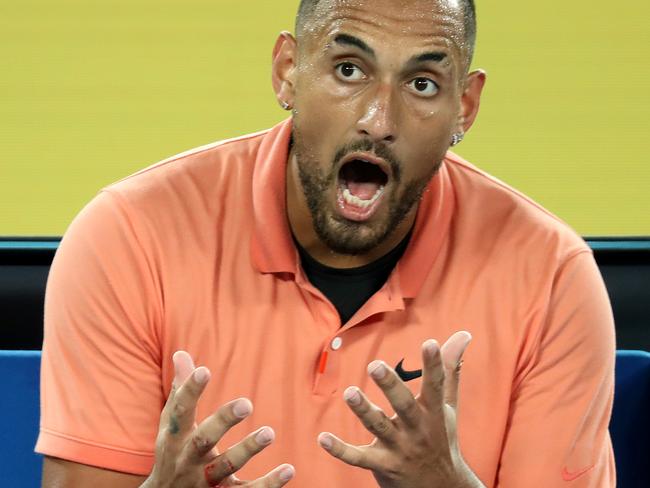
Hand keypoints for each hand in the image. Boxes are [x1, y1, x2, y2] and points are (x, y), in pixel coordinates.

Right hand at [142, 351, 294, 487]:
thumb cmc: (173, 453)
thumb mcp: (171, 426)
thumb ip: (180, 391)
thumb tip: (182, 353)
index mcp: (175, 437)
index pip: (180, 411)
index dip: (190, 391)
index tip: (204, 370)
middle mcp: (188, 459)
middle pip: (203, 440)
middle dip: (222, 422)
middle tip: (246, 403)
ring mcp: (205, 481)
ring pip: (225, 467)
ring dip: (247, 450)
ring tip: (269, 432)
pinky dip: (268, 484)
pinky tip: (289, 470)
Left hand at [318, 332, 483, 487]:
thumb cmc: (441, 439)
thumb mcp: (448, 406)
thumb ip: (450, 370)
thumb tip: (463, 333)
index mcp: (433, 412)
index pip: (435, 384)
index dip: (434, 364)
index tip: (430, 344)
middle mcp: (417, 429)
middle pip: (404, 405)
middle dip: (390, 385)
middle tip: (374, 365)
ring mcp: (400, 448)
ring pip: (379, 427)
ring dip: (364, 410)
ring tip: (350, 392)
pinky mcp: (382, 465)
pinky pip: (359, 458)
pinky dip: (341, 450)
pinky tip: (323, 438)